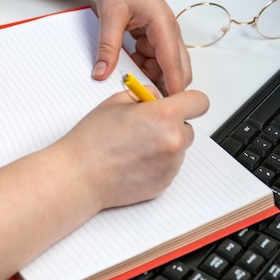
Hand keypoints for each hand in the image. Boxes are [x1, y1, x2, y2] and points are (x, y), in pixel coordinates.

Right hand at [52, 87, 208, 209]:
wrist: (79, 175)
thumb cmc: (92, 140)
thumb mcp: (116, 102)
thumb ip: (144, 95)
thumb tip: (157, 97)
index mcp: (164, 116)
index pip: (199, 102)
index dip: (189, 101)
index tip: (181, 103)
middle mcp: (173, 141)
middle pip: (189, 127)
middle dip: (172, 124)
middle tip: (146, 126)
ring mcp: (171, 165)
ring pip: (179, 148)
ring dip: (165, 144)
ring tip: (135, 146)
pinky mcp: (164, 183)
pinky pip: (169, 167)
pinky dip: (157, 162)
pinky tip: (133, 161)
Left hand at [91, 0, 191, 94]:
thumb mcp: (111, 15)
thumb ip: (108, 46)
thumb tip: (102, 73)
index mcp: (164, 24)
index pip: (173, 62)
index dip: (173, 86)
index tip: (171, 106)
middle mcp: (169, 32)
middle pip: (177, 69)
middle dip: (164, 86)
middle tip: (144, 101)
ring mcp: (163, 36)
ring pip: (165, 67)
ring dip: (150, 77)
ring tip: (130, 82)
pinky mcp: (155, 38)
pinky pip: (154, 60)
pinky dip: (143, 67)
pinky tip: (128, 66)